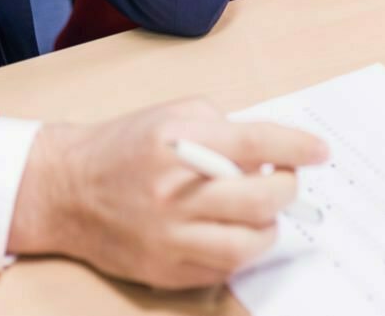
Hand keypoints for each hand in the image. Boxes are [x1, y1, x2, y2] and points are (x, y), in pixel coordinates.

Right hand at [8, 100, 327, 289]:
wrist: (65, 189)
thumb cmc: (124, 146)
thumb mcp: (172, 115)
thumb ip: (222, 127)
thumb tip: (270, 151)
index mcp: (178, 143)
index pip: (255, 143)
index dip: (296, 147)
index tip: (320, 151)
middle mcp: (174, 193)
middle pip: (260, 200)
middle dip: (286, 189)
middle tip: (284, 181)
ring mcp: (169, 237)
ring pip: (247, 244)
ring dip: (267, 228)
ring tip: (260, 213)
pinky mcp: (164, 270)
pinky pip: (222, 269)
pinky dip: (238, 251)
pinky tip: (231, 232)